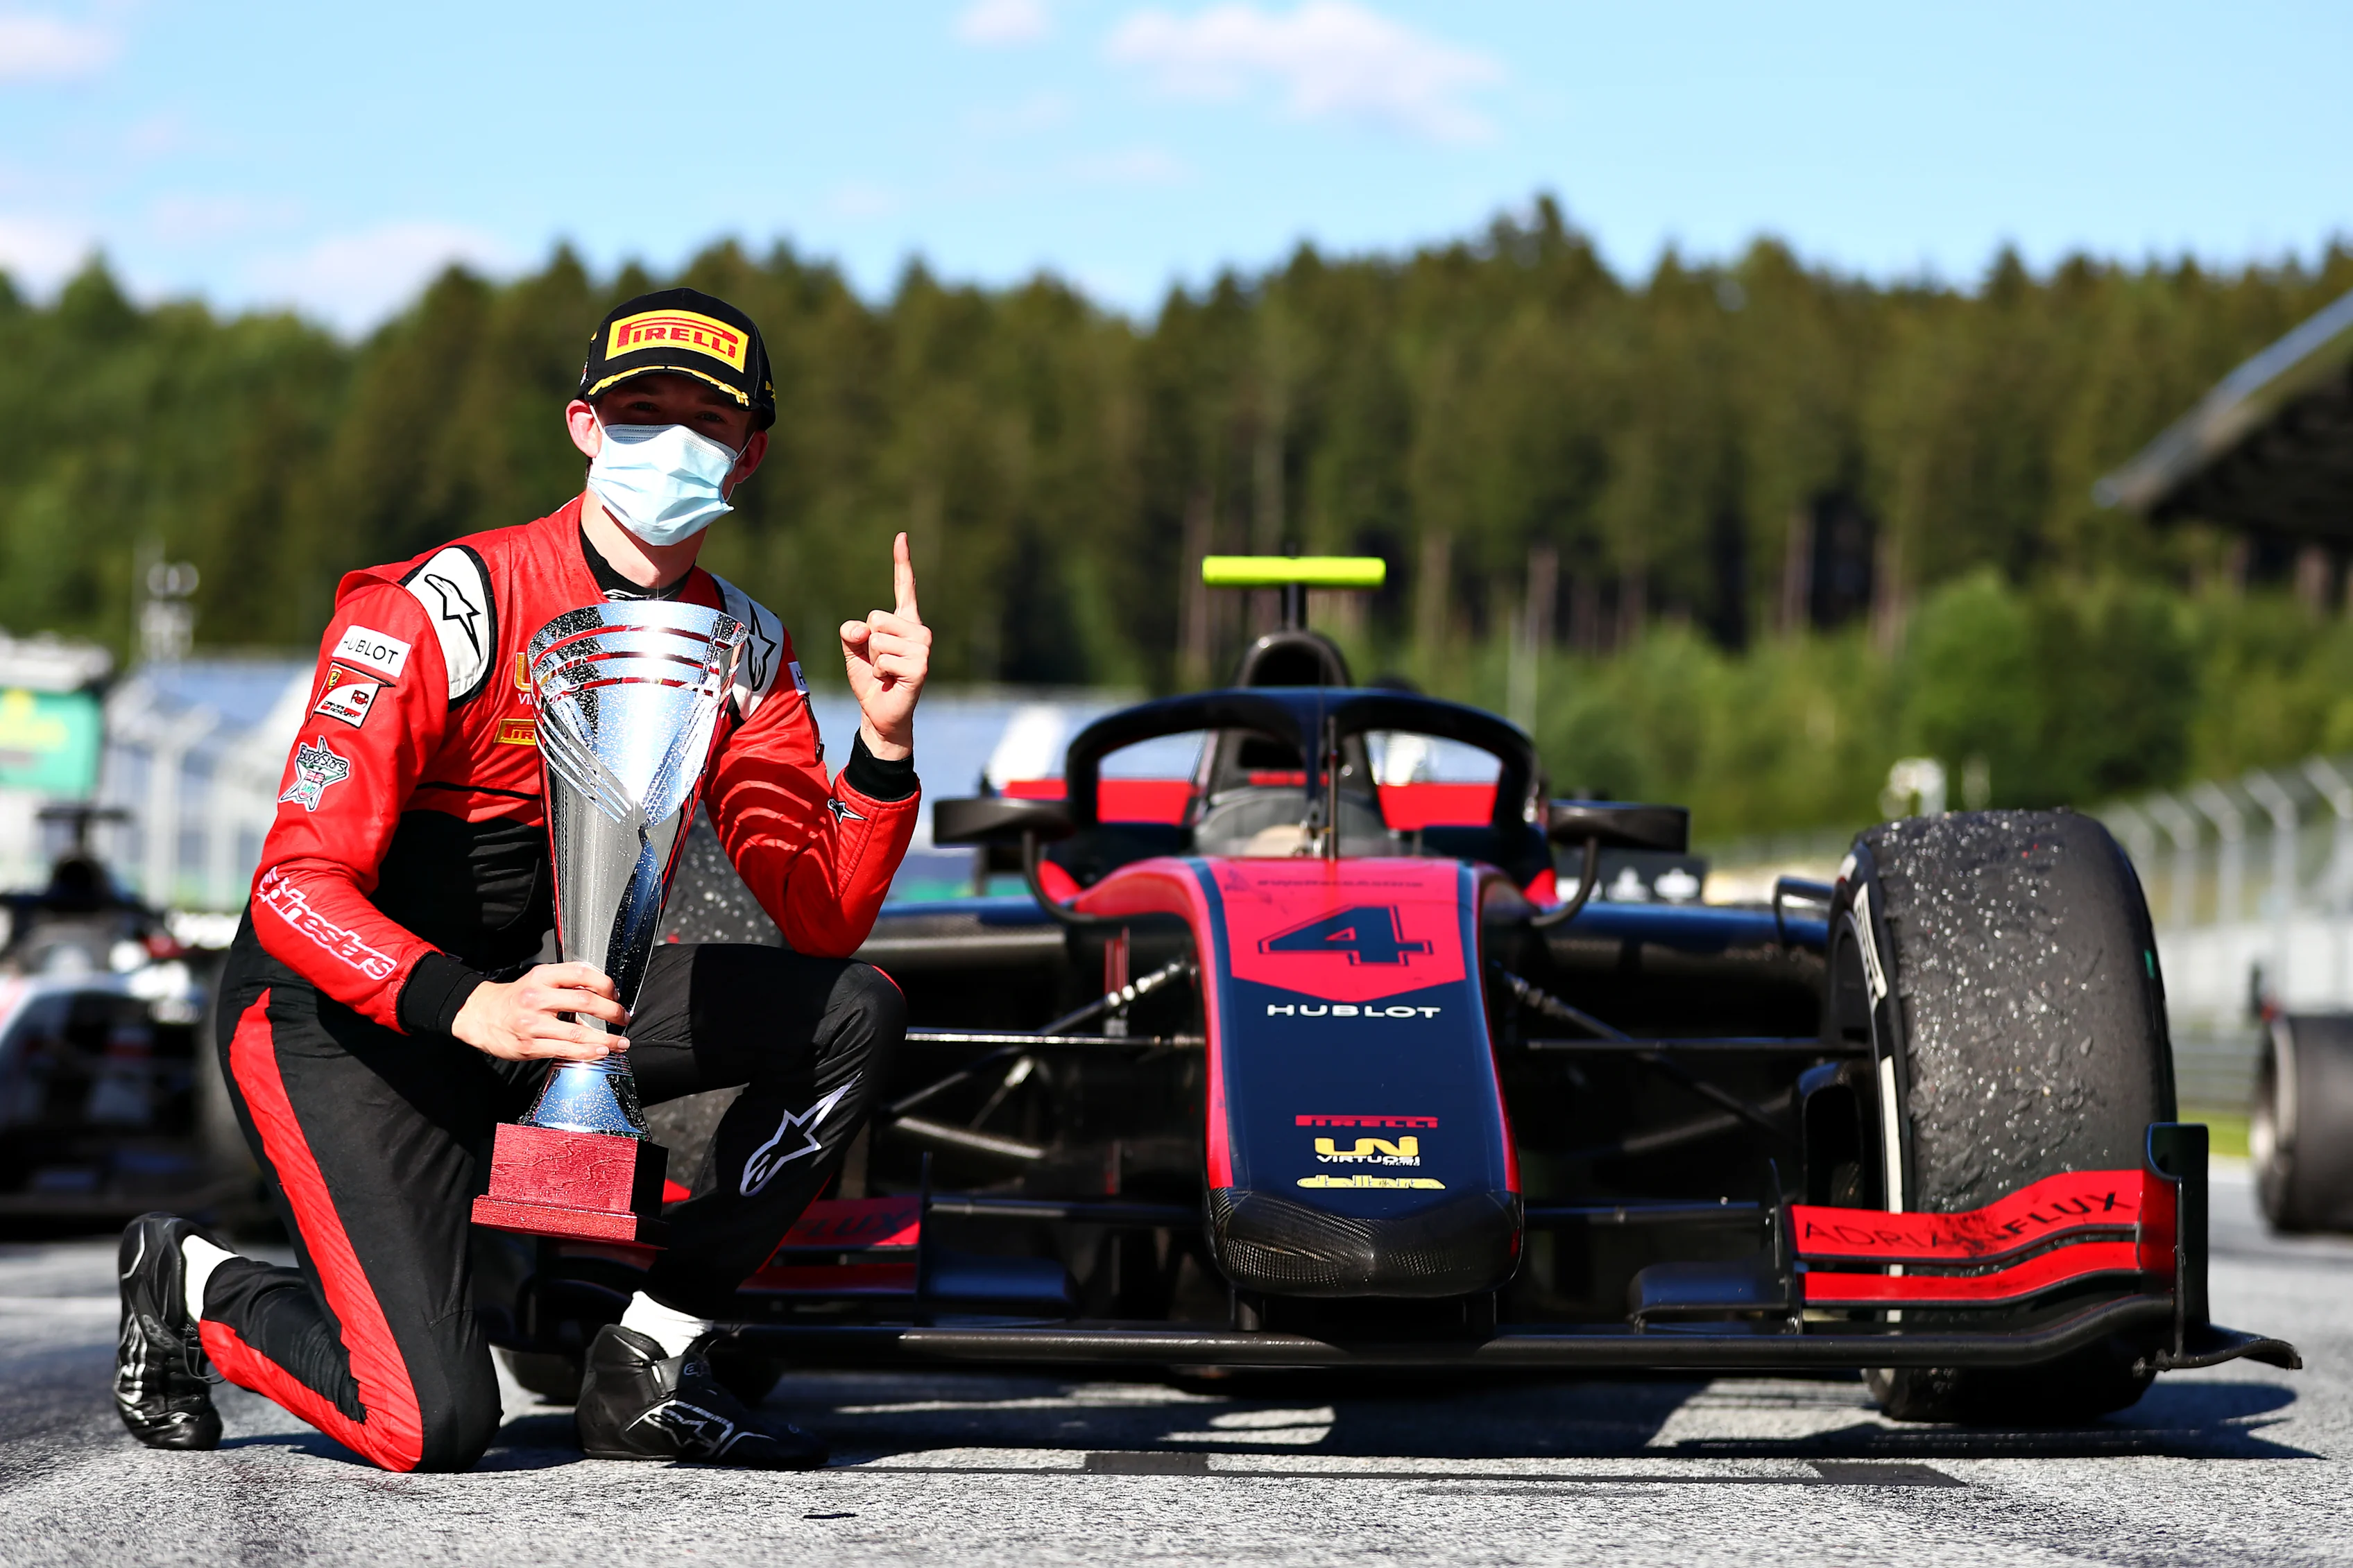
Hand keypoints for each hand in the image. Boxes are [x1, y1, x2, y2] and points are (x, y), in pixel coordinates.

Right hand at [450, 963, 629, 1061]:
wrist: (480, 1015)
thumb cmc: (515, 999)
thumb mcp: (537, 981)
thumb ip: (565, 983)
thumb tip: (602, 992)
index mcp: (541, 977)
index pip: (581, 974)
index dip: (605, 984)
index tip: (615, 994)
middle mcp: (537, 998)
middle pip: (585, 1001)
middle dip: (611, 1011)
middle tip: (623, 1018)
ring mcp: (532, 1024)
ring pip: (578, 1032)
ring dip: (605, 1039)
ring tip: (620, 1042)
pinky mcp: (530, 1045)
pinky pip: (565, 1050)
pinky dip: (587, 1052)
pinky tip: (600, 1052)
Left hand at [839, 532, 929, 760]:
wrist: (880, 714)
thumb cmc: (870, 679)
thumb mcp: (853, 649)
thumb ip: (851, 631)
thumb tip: (862, 629)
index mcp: (904, 622)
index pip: (904, 587)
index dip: (902, 562)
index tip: (901, 536)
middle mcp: (919, 631)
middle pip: (876, 616)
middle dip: (867, 641)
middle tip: (879, 661)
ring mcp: (922, 649)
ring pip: (878, 639)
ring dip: (873, 659)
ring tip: (885, 673)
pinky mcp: (920, 667)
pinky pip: (883, 659)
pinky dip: (879, 673)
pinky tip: (890, 682)